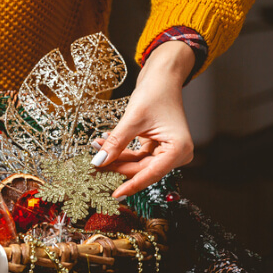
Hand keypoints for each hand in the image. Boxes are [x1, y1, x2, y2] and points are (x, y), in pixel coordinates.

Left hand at [90, 41, 195, 197]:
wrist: (163, 76)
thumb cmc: (156, 92)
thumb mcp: (133, 119)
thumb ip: (116, 143)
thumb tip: (99, 162)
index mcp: (179, 149)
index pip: (151, 174)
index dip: (131, 185)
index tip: (114, 195)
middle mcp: (176, 154)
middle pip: (142, 170)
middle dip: (117, 167)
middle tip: (93, 168)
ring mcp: (167, 151)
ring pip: (136, 164)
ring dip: (115, 158)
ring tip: (95, 150)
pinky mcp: (157, 148)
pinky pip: (136, 156)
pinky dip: (120, 152)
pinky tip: (103, 145)